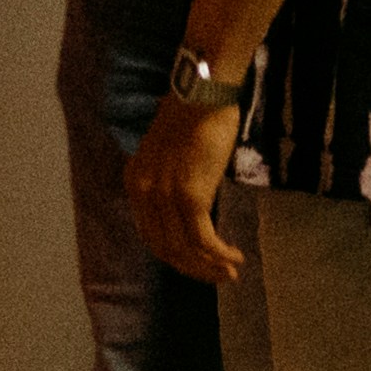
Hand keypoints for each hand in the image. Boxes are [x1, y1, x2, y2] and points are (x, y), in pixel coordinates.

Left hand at [128, 93, 251, 284]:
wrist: (203, 92)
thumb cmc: (194, 115)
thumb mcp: (172, 152)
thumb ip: (172, 180)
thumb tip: (192, 206)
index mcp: (135, 182)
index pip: (151, 236)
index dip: (176, 257)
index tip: (199, 264)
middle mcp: (144, 193)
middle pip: (166, 249)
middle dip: (194, 269)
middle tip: (219, 278)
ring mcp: (165, 197)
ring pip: (185, 250)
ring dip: (209, 267)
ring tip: (231, 273)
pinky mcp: (191, 196)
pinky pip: (204, 239)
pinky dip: (219, 255)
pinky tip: (235, 258)